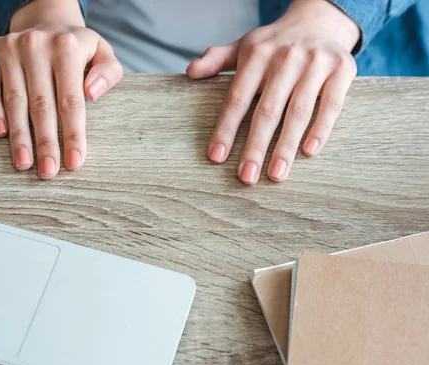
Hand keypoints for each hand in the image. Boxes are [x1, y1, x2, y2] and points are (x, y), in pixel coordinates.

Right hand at [0, 0, 122, 178]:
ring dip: (19, 136)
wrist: (45, 20)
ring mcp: (10, 48)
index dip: (72, 135)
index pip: (70, 101)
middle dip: (45, 143)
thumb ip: (108, 72)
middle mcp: (36, 46)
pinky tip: (1, 134)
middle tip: (47, 171)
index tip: (74, 163)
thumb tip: (93, 93)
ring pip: (15, 100)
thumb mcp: (102, 52)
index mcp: (67, 48)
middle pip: (41, 105)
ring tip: (23, 164)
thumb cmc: (76, 48)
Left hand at [187, 0, 359, 183]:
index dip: (226, 129)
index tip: (217, 157)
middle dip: (255, 147)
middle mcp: (285, 58)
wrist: (320, 19)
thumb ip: (217, 59)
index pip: (237, 98)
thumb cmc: (276, 43)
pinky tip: (309, 152)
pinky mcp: (342, 70)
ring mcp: (315, 63)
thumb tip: (190, 72)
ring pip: (298, 112)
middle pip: (267, 111)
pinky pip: (331, 104)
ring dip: (286, 147)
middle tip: (246, 177)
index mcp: (257, 55)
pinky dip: (320, 129)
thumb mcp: (244, 45)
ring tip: (276, 175)